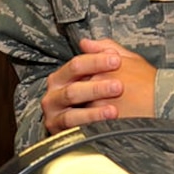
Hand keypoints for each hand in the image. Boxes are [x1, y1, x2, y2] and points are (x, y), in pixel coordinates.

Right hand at [39, 38, 157, 133]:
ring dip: (94, 111)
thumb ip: (99, 53)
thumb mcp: (104, 70)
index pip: (77, 65)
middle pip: (73, 88)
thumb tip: (86, 42)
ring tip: (114, 110)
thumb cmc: (100, 96)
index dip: (97, 61)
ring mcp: (54, 114)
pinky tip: (107, 125)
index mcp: (62, 77)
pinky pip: (73, 129)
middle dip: (97, 88)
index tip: (117, 61)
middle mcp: (54, 94)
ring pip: (71, 113)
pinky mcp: (57, 132)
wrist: (97, 129)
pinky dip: (90, 126)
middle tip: (119, 86)